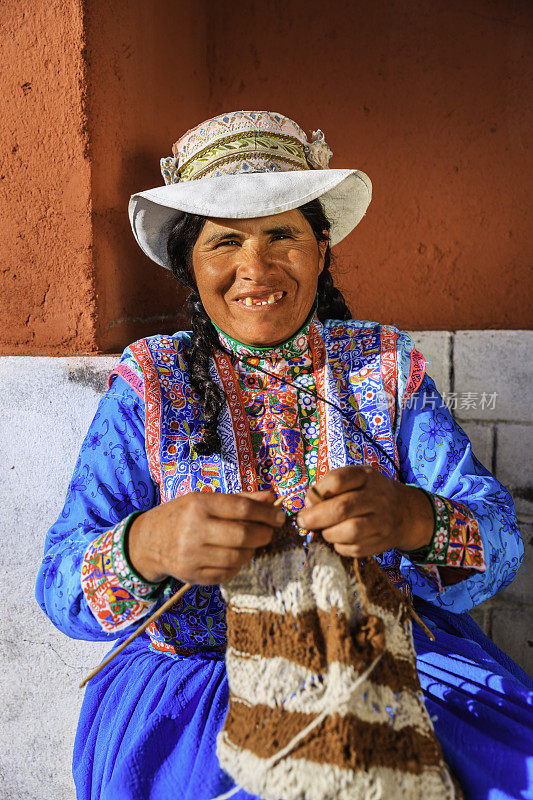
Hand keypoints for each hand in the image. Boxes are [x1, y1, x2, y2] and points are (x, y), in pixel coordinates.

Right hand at [128, 490, 284, 584]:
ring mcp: (192, 556)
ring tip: (251, 544)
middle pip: (243, 535)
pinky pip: (227, 573)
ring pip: (238, 557)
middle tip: (269, 532)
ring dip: (252, 550)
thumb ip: (241, 499)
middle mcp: (194, 530)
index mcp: (199, 505)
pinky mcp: (193, 576)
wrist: (148, 541)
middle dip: (264, 534)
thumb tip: (272, 498)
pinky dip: (238, 565)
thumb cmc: (183, 515)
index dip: (266, 513)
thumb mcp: (206, 499)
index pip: (242, 508)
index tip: (279, 516)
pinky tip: (235, 555)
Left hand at [296, 466, 433, 558]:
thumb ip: (329, 487)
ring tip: (324, 530)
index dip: (317, 492)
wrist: (405, 512)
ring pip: (349, 532)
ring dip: (328, 533)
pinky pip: (353, 549)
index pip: (337, 480)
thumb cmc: (368, 493)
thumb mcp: (354, 480)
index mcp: (366, 476)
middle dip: (315, 518)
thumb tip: (308, 506)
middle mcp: (377, 497)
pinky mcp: (381, 542)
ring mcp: (381, 521)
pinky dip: (339, 546)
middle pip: (341, 508)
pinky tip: (340, 538)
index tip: (308, 501)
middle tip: (303, 522)